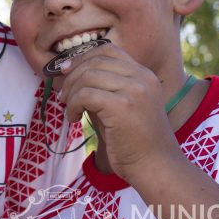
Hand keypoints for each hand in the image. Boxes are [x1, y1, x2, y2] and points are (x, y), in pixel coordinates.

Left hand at [59, 44, 182, 181]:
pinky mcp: (123, 105)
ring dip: (71, 93)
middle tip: (63, 95)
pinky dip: (73, 105)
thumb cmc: (134, 142)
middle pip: (95, 60)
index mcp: (144, 74)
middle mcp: (142, 77)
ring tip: (69, 110)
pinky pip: (86, 94)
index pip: (108, 50)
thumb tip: (69, 74)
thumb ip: (102, 88)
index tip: (66, 70)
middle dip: (72, 75)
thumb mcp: (119, 106)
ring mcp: (134, 90)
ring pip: (88, 76)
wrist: (156, 168)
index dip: (83, 57)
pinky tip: (74, 119)